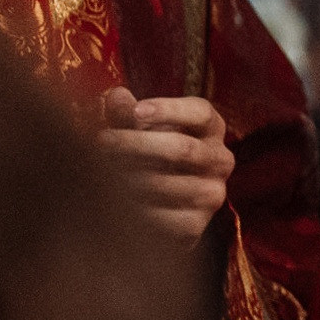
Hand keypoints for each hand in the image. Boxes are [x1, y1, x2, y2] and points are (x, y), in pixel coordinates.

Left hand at [97, 88, 234, 245]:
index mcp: (212, 129)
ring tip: (98, 174)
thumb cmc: (149, 155)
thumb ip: (128, 115)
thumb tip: (115, 95)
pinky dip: (136, 210)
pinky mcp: (197, 225)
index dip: (169, 109)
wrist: (159, 205)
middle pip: (183, 148)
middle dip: (137, 144)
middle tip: (101, 142)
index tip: (135, 110)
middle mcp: (221, 159)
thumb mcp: (141, 131)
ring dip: (130, 179)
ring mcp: (213, 194)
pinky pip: (166, 218)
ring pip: (171, 184)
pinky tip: (112, 203)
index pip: (200, 112)